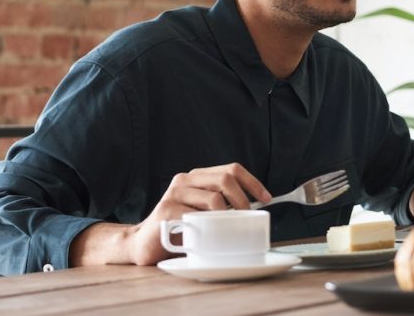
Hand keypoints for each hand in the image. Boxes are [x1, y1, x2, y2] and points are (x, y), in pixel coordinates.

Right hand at [125, 163, 270, 264]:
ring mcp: (174, 193)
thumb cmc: (181, 228)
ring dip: (227, 217)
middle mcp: (185, 179)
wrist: (146, 243)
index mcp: (197, 176)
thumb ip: (223, 205)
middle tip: (248, 217)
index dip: (253, 182)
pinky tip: (206, 234)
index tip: (267, 198)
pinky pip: (198, 216)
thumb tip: (256, 208)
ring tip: (225, 229)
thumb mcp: (205, 212)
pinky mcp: (166, 210)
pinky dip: (208, 227)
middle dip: (244, 199)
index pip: (232, 169)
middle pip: (226, 179)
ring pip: (214, 199)